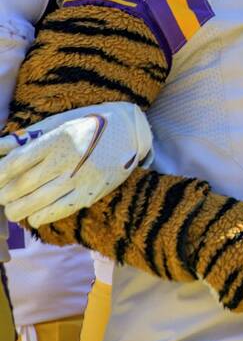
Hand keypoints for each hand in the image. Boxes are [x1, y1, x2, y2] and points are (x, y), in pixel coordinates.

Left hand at [0, 102, 151, 226]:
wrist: (131, 131)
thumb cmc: (89, 125)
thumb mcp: (59, 123)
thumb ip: (27, 137)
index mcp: (57, 138)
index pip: (15, 163)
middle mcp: (67, 159)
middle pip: (21, 186)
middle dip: (4, 195)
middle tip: (3, 196)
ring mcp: (80, 178)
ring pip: (36, 203)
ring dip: (17, 210)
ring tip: (13, 209)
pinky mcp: (91, 192)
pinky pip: (58, 211)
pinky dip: (40, 217)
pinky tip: (35, 216)